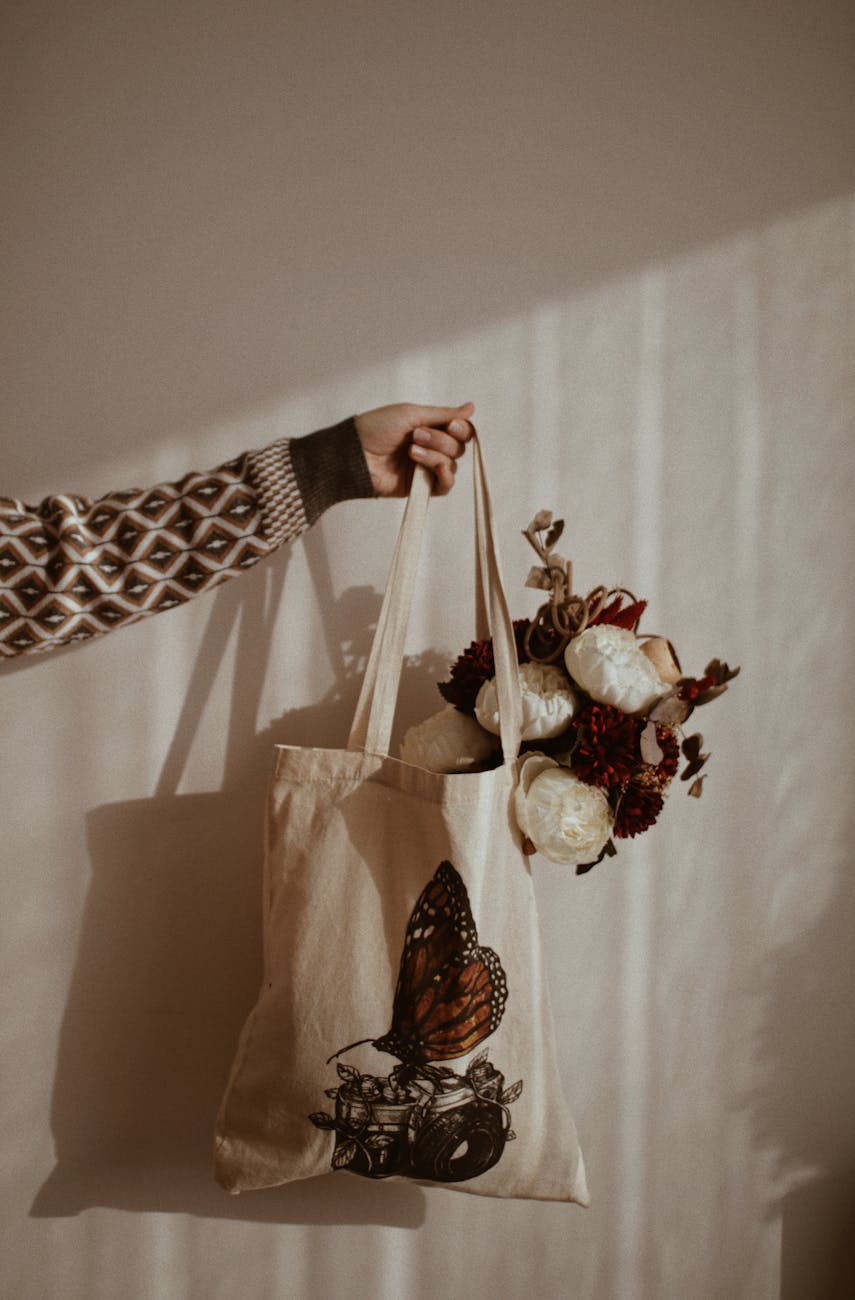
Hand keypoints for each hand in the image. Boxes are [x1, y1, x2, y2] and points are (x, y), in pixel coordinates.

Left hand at [354, 402, 474, 496]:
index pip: (460, 431)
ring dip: (435, 455)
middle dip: (440, 441)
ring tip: (411, 451)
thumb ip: (443, 414)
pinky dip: (445, 476)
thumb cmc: (377, 428)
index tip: (451, 425)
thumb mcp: (411, 414)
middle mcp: (431, 448)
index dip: (461, 429)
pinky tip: (436, 468)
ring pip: (451, 464)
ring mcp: (425, 468)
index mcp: (429, 428)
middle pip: (458, 447)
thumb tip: (472, 407)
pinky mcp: (419, 487)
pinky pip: (445, 486)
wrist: (355, 453)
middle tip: (415, 436)